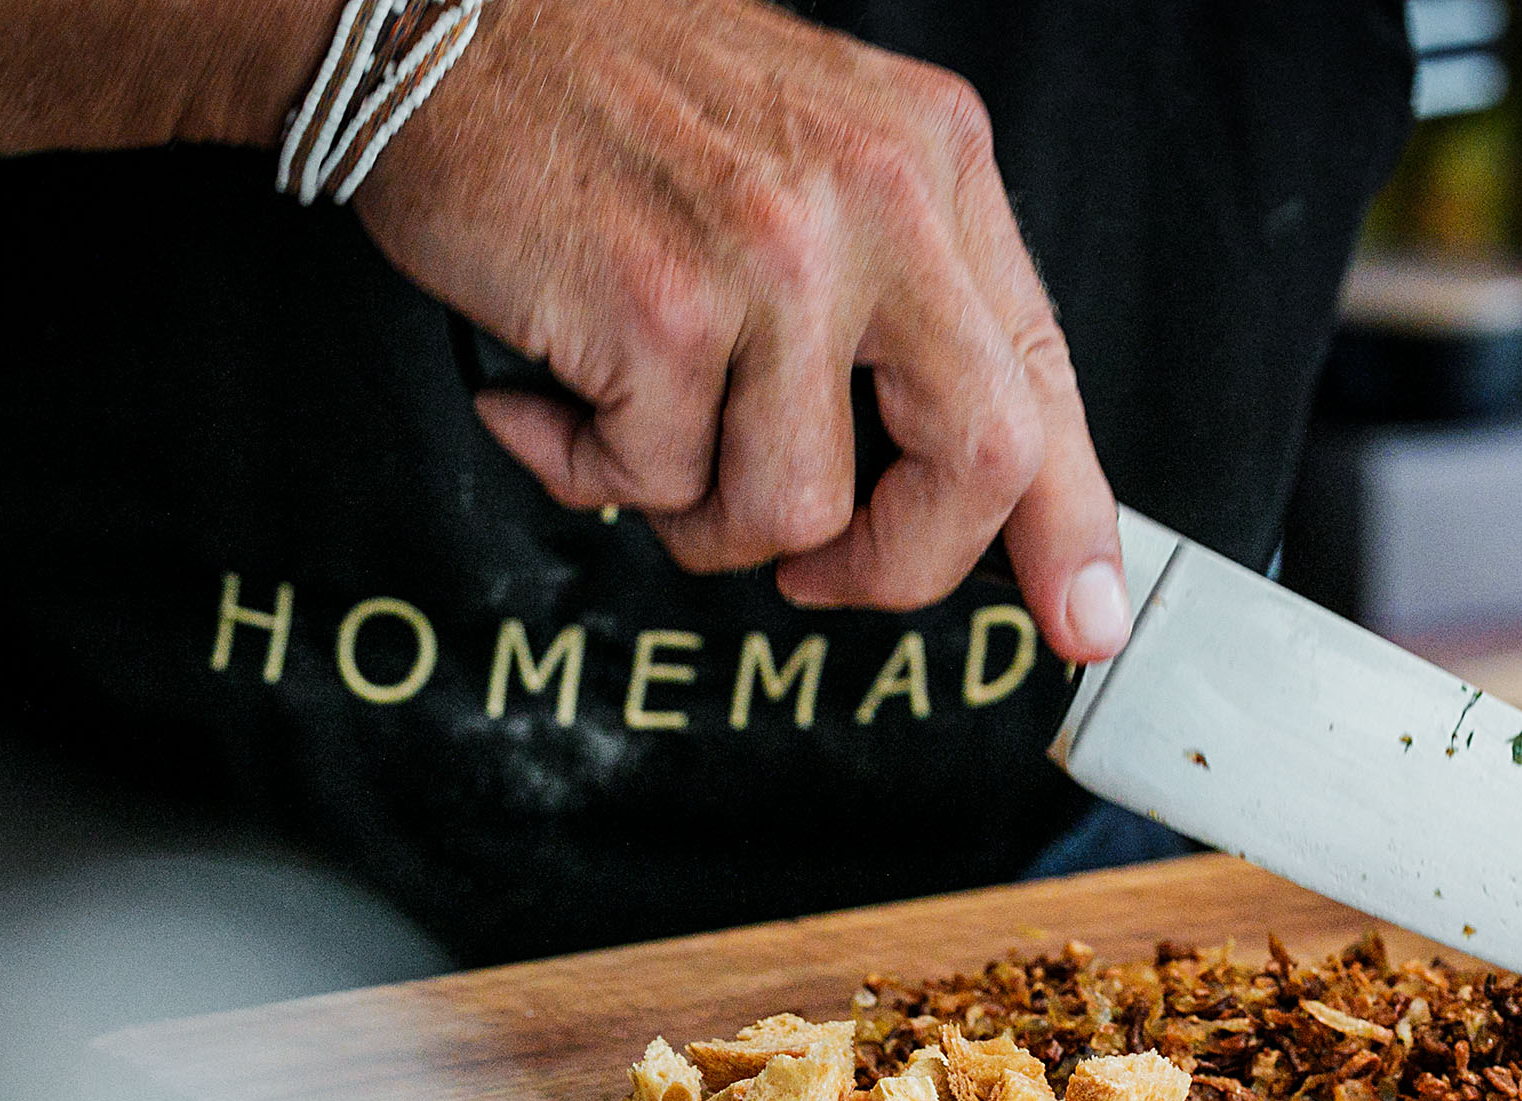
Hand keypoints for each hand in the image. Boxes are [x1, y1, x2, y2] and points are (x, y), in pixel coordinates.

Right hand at [342, 0, 1128, 659]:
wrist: (438, 17)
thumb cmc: (609, 103)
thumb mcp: (807, 160)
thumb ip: (890, 305)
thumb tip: (952, 490)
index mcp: (933, 162)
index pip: (1042, 373)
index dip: (1070, 521)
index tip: (1083, 618)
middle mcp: (879, 198)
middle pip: (981, 463)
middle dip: (897, 566)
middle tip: (819, 577)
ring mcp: (778, 253)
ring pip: (795, 511)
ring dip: (698, 514)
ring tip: (634, 424)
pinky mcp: (665, 308)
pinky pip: (657, 485)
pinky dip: (588, 468)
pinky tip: (550, 387)